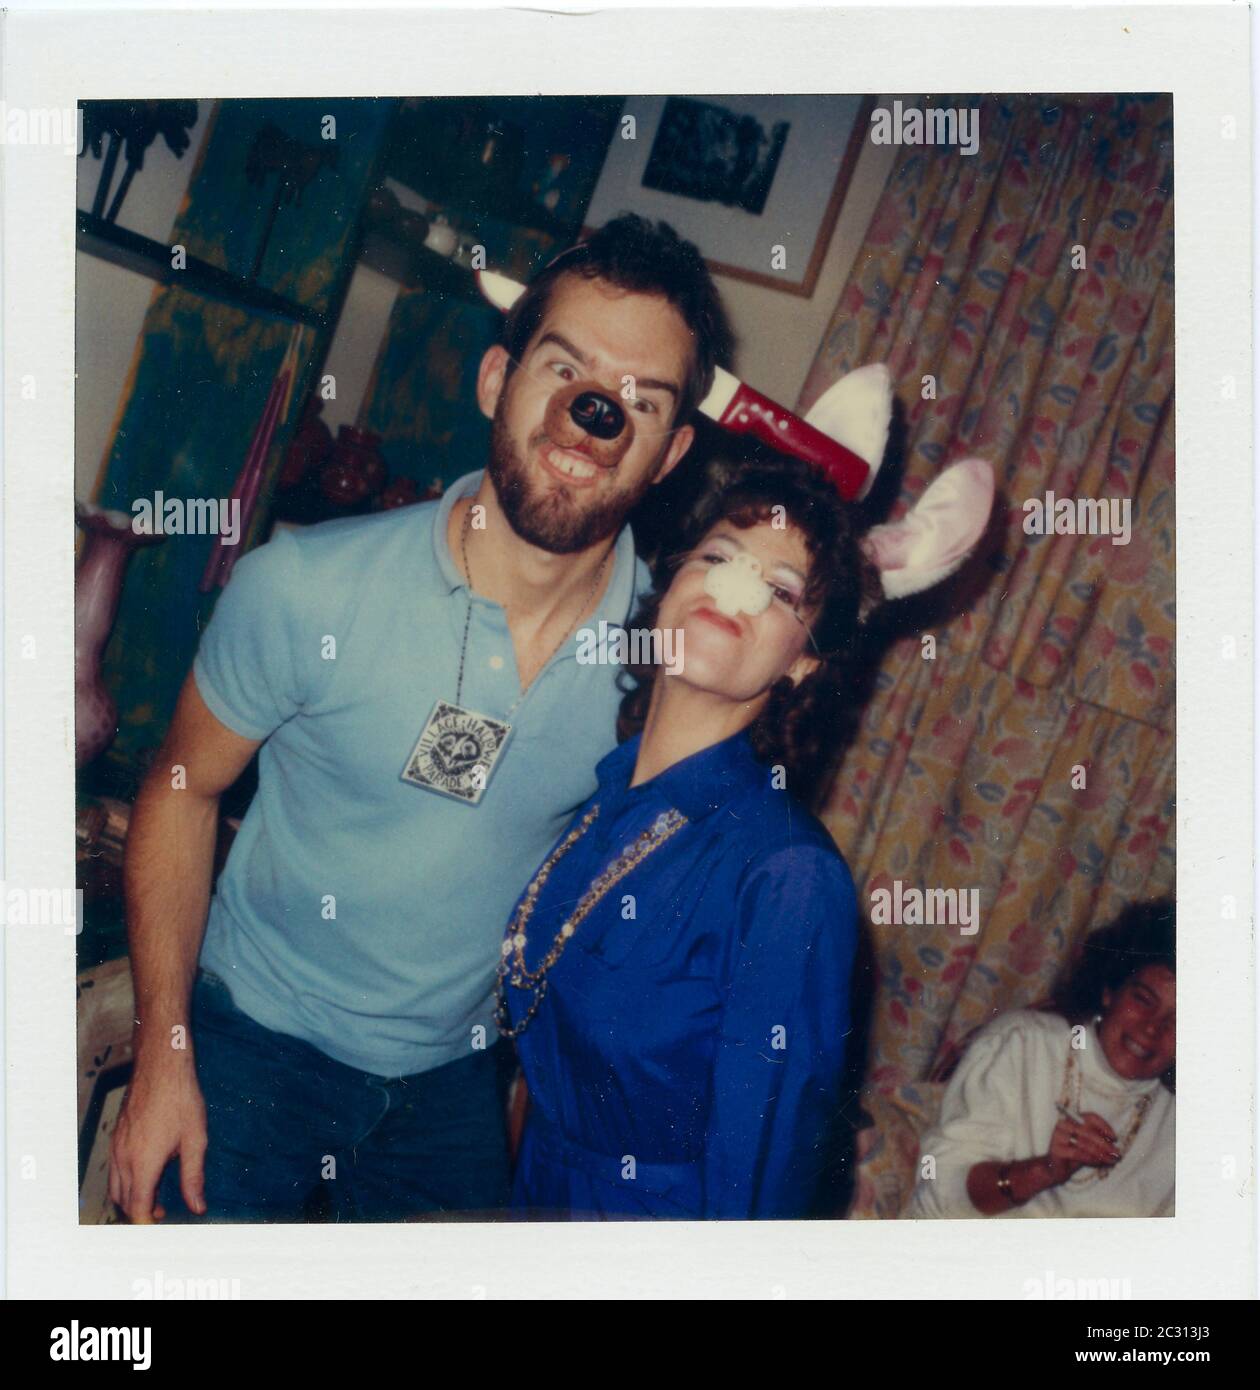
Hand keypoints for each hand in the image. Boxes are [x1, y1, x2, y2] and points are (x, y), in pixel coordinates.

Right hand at [108, 1059, 207, 1222]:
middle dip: (140, 1212)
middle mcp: (124, 1158)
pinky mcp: (116, 1137)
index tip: (161, 1226)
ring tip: (156, 1195)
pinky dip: (126, 1181)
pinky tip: (147, 1171)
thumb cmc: (181, 1100)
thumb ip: (193, 1177)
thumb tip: (197, 1207)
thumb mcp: (195, 1140)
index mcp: (144, 1163)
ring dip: (131, 1197)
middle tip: (164, 1212)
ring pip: (116, 1186)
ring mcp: (116, 1147)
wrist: (161, 1066)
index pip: (137, 1208)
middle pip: (123, 1202)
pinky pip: (115, 1169)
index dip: (148, 1223)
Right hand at [1045, 1111, 1120, 1184]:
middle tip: (1117, 1153)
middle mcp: (1063, 1124)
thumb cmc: (1074, 1154)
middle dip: (1105, 1144)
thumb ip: (1097, 1140)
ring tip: (1111, 1160)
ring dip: (1101, 1153)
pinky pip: (1078, 1153)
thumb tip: (1114, 1143)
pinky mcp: (1057, 1149)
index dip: (1104, 1126)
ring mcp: (1058, 1136)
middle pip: (1088, 1131)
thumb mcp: (1087, 1145)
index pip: (1090, 1117)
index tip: (1114, 1138)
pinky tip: (1099, 1162)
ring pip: (1084, 1143)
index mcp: (1071, 1119)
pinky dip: (1091, 1158)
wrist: (1055, 1169)